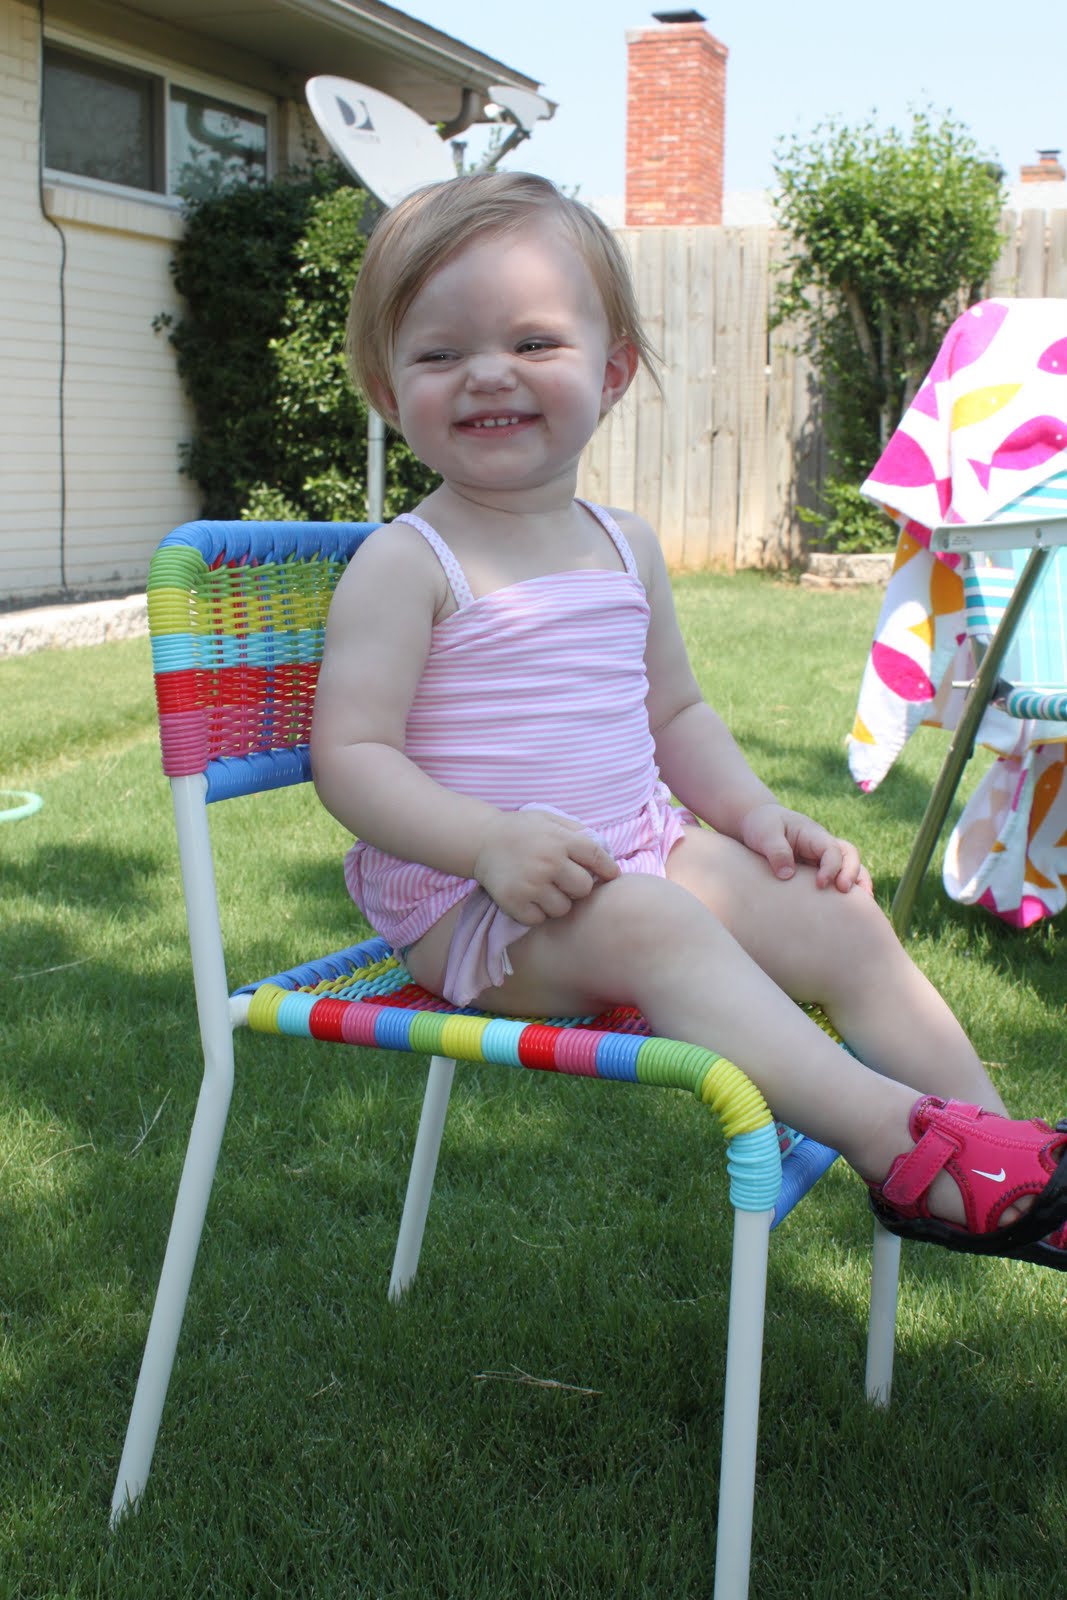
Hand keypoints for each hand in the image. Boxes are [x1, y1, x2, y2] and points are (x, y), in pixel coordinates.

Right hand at [473, 809, 619, 924]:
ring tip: (544, 890)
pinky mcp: (515, 902)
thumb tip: (605, 853)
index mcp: (561, 840)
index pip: (598, 858)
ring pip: (563, 908)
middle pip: (584, 889)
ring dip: (557, 903)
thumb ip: (577, 832)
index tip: (609, 875)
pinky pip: (539, 919)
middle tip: (564, 881)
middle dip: (577, 887)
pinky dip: (536, 913)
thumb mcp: (550, 819)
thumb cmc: (521, 830)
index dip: (608, 869)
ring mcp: (531, 884)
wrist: (481, 840)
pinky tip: (529, 899)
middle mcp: (549, 862)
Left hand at [739, 802, 872, 893]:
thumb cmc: (762, 826)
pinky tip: (848, 910)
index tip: (820, 884)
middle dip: (851, 873)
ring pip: (850, 867)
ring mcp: (822, 858)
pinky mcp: (817, 870)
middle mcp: (823, 846)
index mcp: (812, 834)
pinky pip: (838, 878)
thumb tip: (788, 875)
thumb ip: (776, 851)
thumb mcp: (765, 834)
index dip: (831, 867)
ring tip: (864, 903)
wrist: (757, 823)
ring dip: (858, 882)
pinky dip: (848, 890)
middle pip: (849, 855)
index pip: (832, 849)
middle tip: (843, 891)